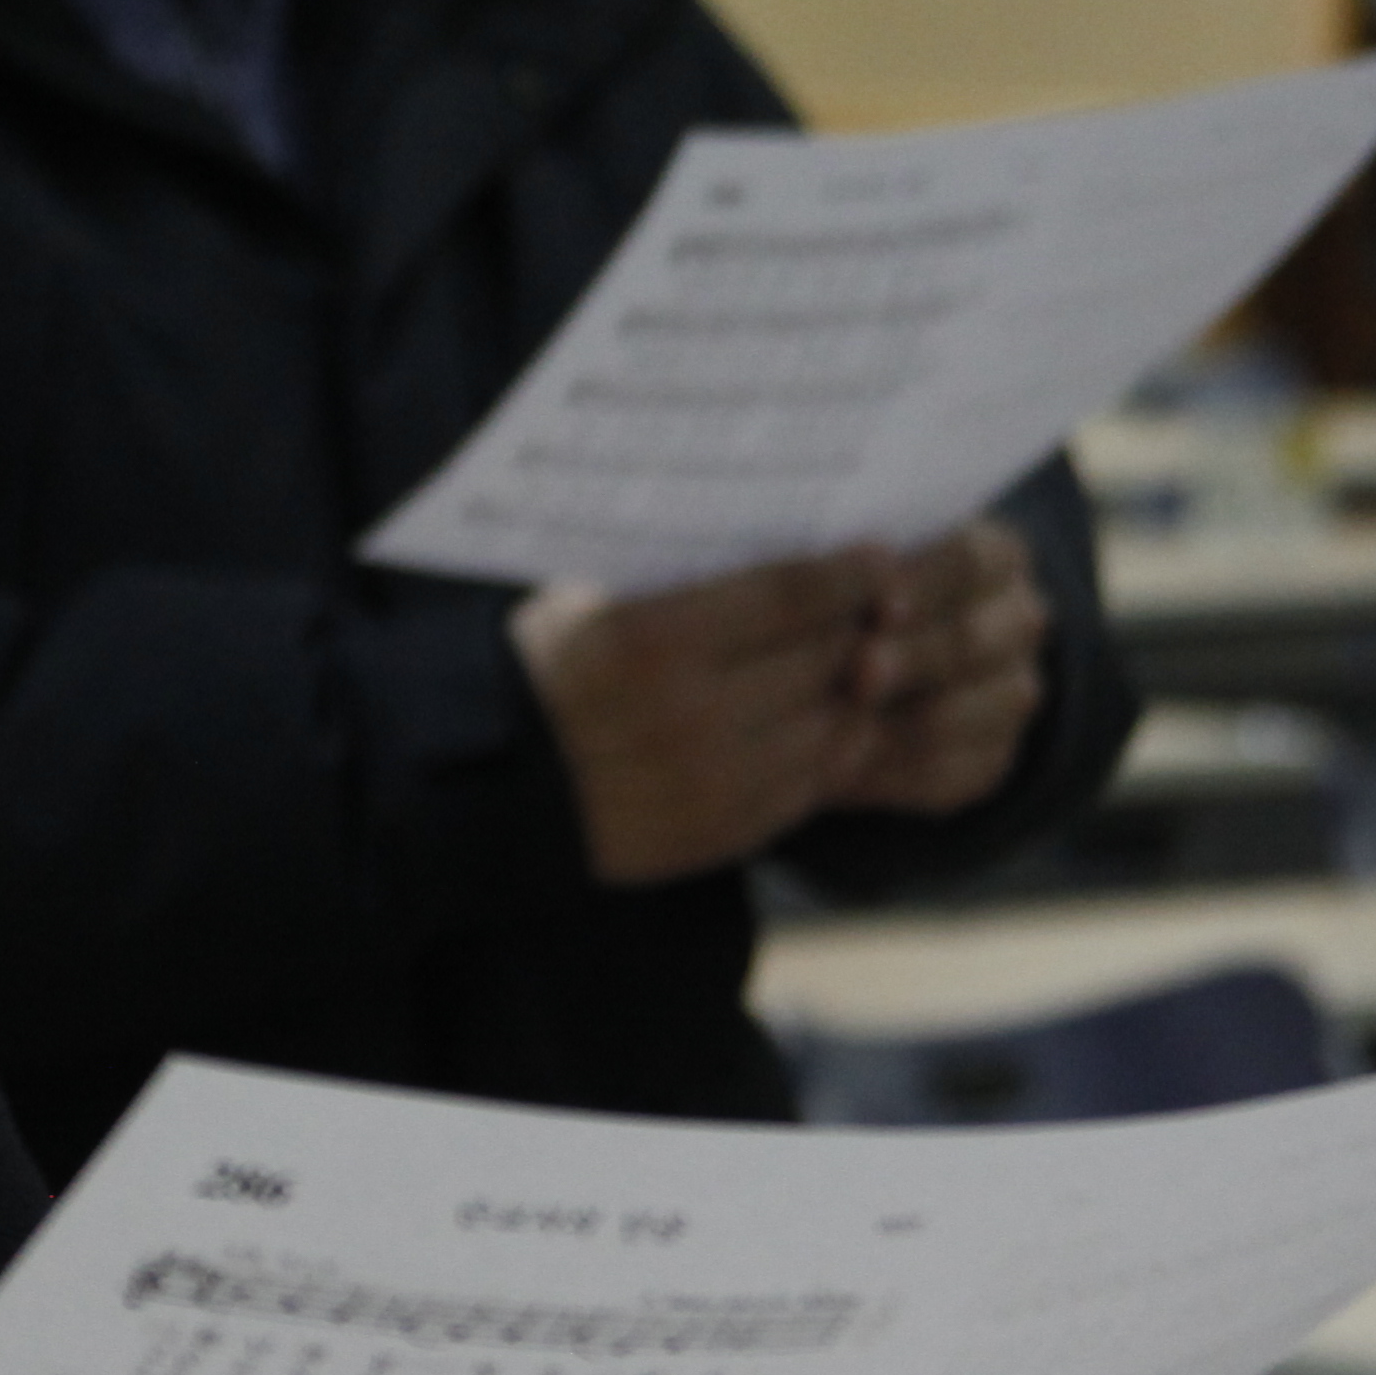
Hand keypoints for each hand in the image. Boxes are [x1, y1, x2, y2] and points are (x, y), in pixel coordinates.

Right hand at [510, 552, 888, 886]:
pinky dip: (834, 750)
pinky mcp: (722, 833)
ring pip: (834, 725)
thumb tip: (772, 541)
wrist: (486, 795)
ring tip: (863, 666)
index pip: (787, 595)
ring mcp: (712, 781)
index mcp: (648, 641)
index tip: (882, 557)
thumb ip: (672, 583)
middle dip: (864, 629)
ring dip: (858, 694)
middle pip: (822, 657)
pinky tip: (830, 724)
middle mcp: (689, 713)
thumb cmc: (536, 677)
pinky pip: (812, 786)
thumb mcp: (583, 605)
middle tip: (889, 606)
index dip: (849, 574)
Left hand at [830, 521, 1048, 818]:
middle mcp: (1017, 622)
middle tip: (860, 675)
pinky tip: (839, 774)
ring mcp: (1011, 694)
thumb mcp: (847, 568)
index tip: (879, 604)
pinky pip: (948, 776)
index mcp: (994, 556)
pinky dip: (892, 777)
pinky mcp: (989, 759)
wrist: (864, 655)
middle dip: (912, 660)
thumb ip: (843, 570)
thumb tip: (809, 576)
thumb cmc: (844, 589)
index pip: (970, 561)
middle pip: (970, 641)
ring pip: (962, 715)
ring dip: (901, 726)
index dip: (925, 584)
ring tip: (834, 730)